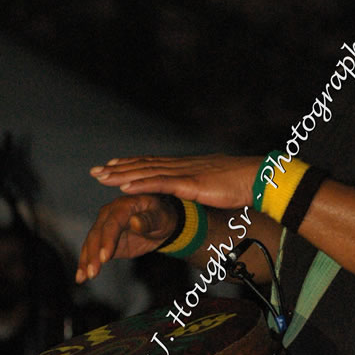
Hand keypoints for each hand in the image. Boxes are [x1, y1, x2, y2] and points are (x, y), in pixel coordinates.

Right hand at [75, 195, 178, 282]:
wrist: (160, 222)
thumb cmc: (162, 216)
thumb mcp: (161, 217)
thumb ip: (149, 219)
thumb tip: (135, 222)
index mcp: (124, 204)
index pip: (112, 223)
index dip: (108, 240)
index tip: (105, 258)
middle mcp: (109, 213)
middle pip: (97, 233)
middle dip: (94, 254)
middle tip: (93, 272)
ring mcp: (104, 225)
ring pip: (91, 243)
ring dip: (86, 260)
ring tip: (84, 277)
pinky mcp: (103, 239)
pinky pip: (92, 250)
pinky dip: (86, 263)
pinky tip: (81, 277)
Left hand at [89, 154, 260, 209]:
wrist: (258, 177)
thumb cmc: (243, 183)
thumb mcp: (218, 185)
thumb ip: (205, 187)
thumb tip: (204, 191)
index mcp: (188, 167)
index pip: (154, 164)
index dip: (132, 164)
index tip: (114, 166)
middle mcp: (182, 166)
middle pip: (144, 166)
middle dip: (119, 169)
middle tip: (96, 171)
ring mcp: (185, 174)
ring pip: (147, 173)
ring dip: (122, 175)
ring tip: (101, 177)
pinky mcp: (190, 184)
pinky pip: (160, 184)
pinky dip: (140, 185)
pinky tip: (124, 187)